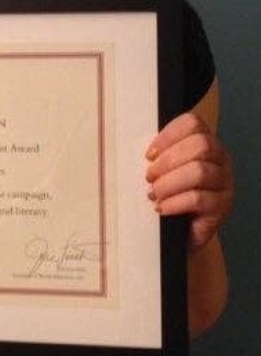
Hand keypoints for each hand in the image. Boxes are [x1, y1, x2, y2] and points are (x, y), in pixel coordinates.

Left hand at [146, 112, 233, 250]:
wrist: (179, 231)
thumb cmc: (167, 195)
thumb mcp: (161, 170)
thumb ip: (156, 156)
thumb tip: (132, 147)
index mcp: (204, 144)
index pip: (193, 124)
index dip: (168, 135)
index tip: (148, 154)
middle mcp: (219, 160)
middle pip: (200, 145)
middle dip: (168, 161)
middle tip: (149, 177)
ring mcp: (224, 183)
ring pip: (199, 172)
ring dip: (168, 183)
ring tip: (153, 194)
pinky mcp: (222, 208)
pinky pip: (199, 199)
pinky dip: (174, 202)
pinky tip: (161, 208)